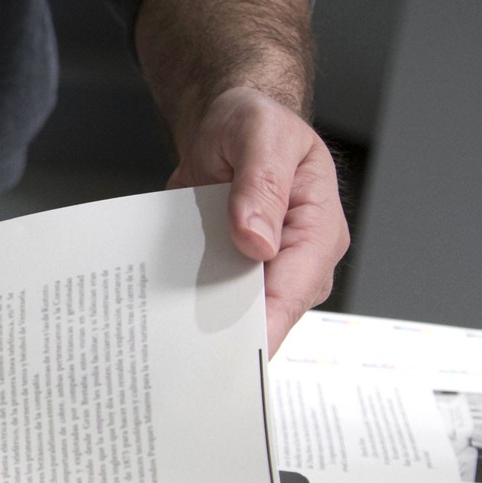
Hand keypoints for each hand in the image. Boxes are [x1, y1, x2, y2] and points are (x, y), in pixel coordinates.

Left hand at [169, 88, 347, 354]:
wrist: (226, 125)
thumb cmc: (253, 124)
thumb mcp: (259, 136)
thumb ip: (262, 184)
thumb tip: (258, 240)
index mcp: (318, 227)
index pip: (298, 286)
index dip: (270, 322)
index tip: (241, 349)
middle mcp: (297, 257)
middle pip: (269, 312)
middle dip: (233, 335)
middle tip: (190, 359)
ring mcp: (264, 269)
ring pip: (239, 313)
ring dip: (207, 328)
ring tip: (170, 347)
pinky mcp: (233, 272)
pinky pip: (215, 300)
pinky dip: (191, 309)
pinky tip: (162, 319)